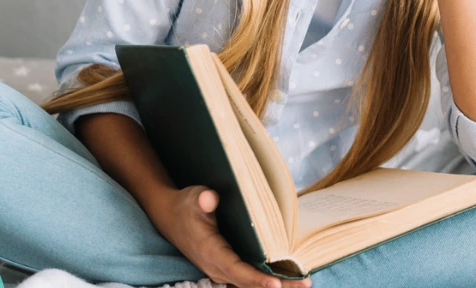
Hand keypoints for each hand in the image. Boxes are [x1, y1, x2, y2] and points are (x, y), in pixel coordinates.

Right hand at [155, 186, 312, 287]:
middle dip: (277, 286)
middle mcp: (217, 267)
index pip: (237, 271)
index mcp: (211, 253)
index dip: (256, 279)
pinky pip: (247, 280)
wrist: (170, 216)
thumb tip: (210, 197)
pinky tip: (288, 279)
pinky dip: (265, 281)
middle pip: (249, 283)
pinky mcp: (226, 268)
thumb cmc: (186, 206)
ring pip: (250, 284)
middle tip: (305, 283)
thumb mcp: (193, 197)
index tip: (275, 284)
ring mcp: (222, 270)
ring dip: (276, 286)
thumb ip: (202, 199)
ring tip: (303, 283)